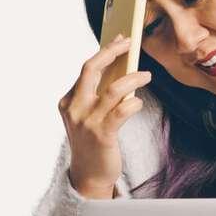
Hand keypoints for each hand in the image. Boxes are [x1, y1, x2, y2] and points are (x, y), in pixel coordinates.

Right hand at [58, 35, 152, 199]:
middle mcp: (74, 109)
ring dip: (133, 78)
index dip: (105, 51)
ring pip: (113, 89)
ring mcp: (87, 122)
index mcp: (68, 101)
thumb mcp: (88, 115)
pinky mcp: (102, 135)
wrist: (89, 175)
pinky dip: (134, 102)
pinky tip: (139, 101)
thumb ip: (98, 95)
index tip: (120, 39)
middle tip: (130, 43)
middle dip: (112, 52)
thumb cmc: (93, 141)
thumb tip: (120, 67)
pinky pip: (122, 111)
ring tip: (147, 75)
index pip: (87, 69)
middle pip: (92, 69)